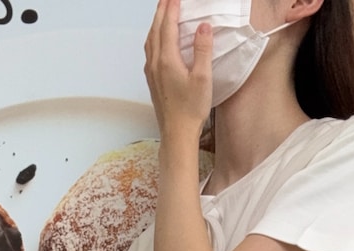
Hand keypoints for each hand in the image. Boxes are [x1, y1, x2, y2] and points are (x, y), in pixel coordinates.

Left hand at [144, 0, 212, 136]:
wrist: (177, 134)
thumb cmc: (190, 110)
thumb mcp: (202, 78)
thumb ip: (202, 50)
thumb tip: (203, 27)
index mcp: (167, 60)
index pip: (168, 26)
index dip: (172, 8)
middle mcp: (156, 63)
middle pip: (156, 29)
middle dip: (161, 11)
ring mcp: (152, 72)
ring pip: (150, 40)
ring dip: (156, 23)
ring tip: (162, 12)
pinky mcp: (152, 81)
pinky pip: (149, 51)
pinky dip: (153, 37)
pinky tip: (157, 39)